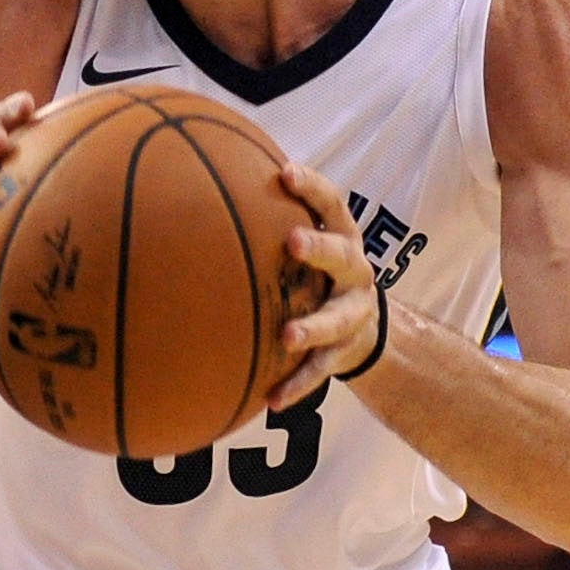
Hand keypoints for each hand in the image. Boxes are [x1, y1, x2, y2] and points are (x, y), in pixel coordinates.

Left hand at [271, 162, 374, 407]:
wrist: (364, 327)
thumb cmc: (317, 271)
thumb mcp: (306, 239)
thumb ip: (268, 216)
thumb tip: (205, 173)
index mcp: (342, 236)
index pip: (332, 204)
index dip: (312, 187)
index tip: (285, 171)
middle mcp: (354, 271)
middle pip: (342, 255)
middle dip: (319, 248)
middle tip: (293, 241)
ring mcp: (352, 313)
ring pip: (335, 320)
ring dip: (312, 327)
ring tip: (287, 336)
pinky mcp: (343, 352)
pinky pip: (320, 370)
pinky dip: (297, 385)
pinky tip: (271, 398)